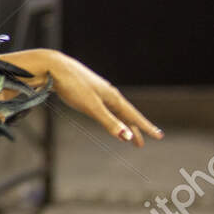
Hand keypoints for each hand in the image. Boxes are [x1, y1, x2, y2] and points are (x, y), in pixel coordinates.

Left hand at [33, 50, 162, 146]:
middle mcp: (108, 94)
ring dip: (122, 124)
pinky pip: (104, 108)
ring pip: (115, 112)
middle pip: (125, 115)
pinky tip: (108, 117)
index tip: (159, 136)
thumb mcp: (91, 107)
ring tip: (126, 136)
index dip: (146, 127)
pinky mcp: (87, 92)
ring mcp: (98, 92)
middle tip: (141, 145)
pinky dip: (110, 117)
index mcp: (113, 97)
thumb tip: (127, 137)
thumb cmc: (73, 87)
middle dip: (134, 130)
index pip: (133, 116)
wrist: (55, 68)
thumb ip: (109, 122)